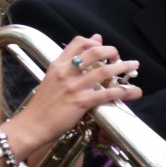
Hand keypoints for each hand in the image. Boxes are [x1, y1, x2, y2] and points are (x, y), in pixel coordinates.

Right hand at [14, 34, 140, 146]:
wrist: (32, 125)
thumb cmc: (43, 104)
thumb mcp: (51, 79)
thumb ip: (67, 66)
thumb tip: (78, 60)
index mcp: (58, 65)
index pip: (79, 42)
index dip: (95, 41)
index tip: (103, 46)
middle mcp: (66, 72)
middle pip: (94, 51)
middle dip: (112, 51)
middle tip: (119, 58)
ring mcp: (73, 87)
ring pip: (104, 71)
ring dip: (123, 67)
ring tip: (133, 67)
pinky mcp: (80, 102)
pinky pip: (105, 93)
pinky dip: (120, 91)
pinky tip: (128, 91)